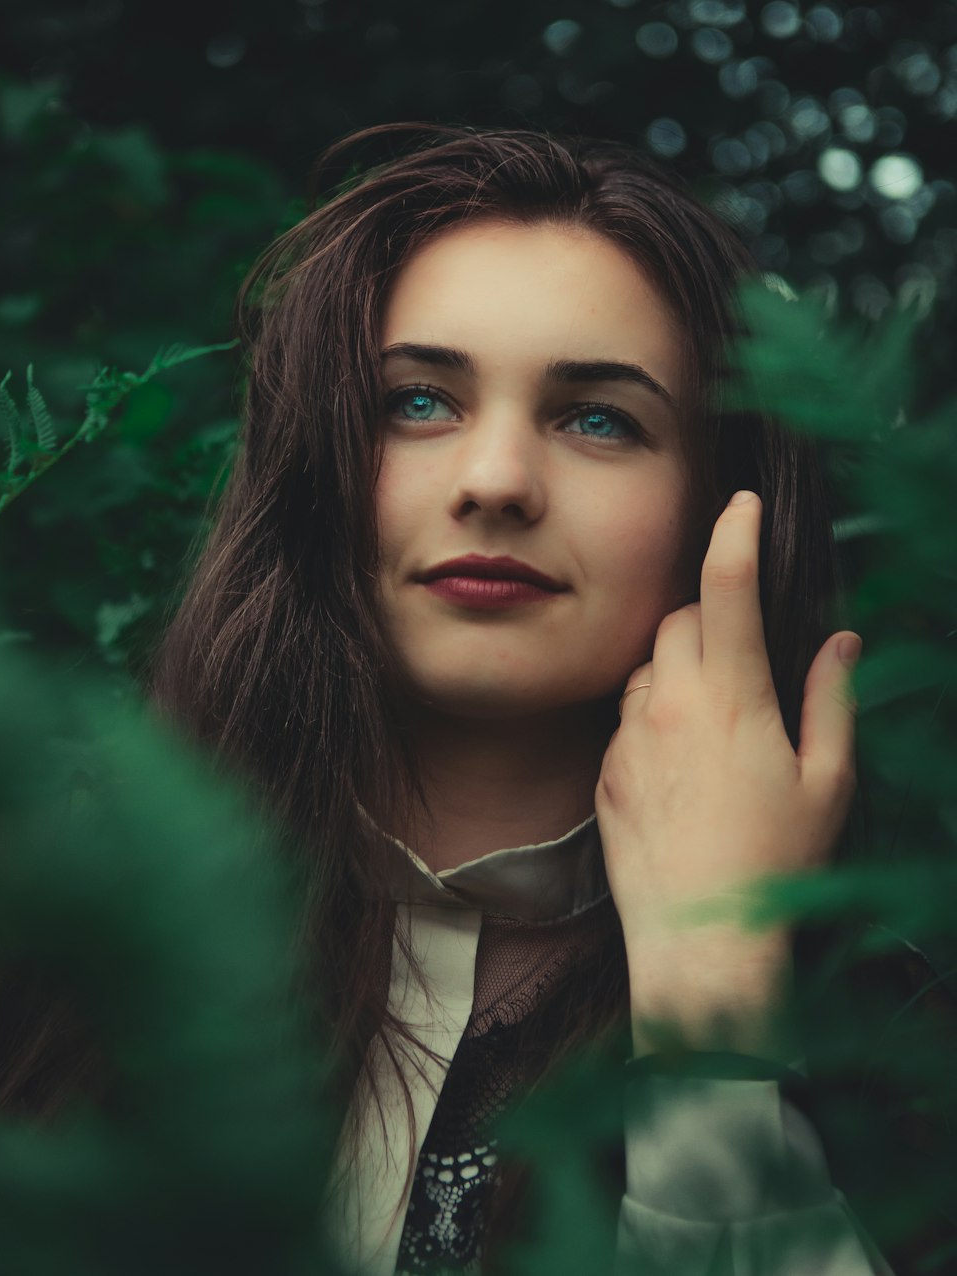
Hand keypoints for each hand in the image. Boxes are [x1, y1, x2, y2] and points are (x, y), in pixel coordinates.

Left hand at [595, 491, 859, 1041]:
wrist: (701, 942)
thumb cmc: (778, 864)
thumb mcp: (828, 783)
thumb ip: (831, 700)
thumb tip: (840, 640)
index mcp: (733, 698)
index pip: (727, 586)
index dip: (734, 532)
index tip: (740, 504)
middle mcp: (671, 703)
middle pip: (678, 617)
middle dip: (709, 614)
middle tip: (744, 648)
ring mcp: (629, 737)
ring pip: (647, 664)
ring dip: (678, 665)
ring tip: (716, 716)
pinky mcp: (604, 770)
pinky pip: (625, 716)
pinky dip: (652, 714)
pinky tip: (682, 761)